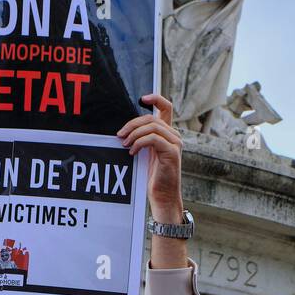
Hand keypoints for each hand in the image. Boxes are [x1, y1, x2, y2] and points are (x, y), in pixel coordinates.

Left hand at [117, 93, 182, 221]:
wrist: (163, 197)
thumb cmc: (153, 178)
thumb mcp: (145, 154)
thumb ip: (141, 140)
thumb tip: (123, 131)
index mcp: (168, 134)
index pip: (166, 108)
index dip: (156, 98)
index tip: (142, 98)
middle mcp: (174, 136)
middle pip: (151, 118)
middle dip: (132, 124)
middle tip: (120, 135)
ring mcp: (175, 143)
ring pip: (152, 126)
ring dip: (134, 134)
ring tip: (125, 144)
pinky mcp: (172, 152)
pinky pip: (152, 139)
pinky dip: (139, 143)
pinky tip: (132, 152)